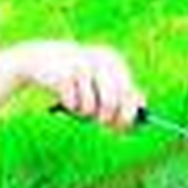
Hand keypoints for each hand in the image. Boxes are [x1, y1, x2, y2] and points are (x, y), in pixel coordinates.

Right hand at [9, 41, 144, 128]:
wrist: (46, 59)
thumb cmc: (82, 78)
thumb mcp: (104, 83)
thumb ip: (125, 97)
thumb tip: (140, 116)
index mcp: (116, 62)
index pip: (129, 94)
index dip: (127, 115)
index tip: (122, 127)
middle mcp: (101, 61)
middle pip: (112, 102)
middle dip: (107, 118)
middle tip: (100, 122)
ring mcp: (82, 66)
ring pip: (90, 106)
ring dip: (85, 113)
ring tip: (80, 104)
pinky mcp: (63, 74)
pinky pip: (73, 104)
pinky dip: (71, 107)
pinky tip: (65, 95)